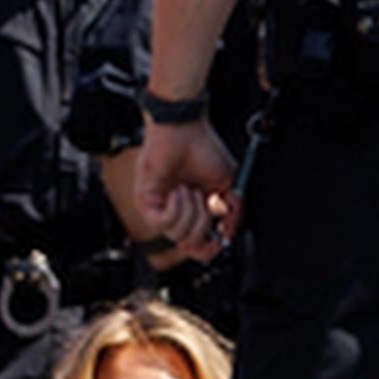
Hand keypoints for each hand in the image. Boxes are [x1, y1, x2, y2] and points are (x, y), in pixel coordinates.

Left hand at [136, 118, 238, 258]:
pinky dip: (175, 209)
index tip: (219, 240)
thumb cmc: (203, 149)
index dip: (209, 249)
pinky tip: (177, 191)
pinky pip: (161, 223)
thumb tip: (228, 234)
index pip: (198, 246)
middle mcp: (178, 212)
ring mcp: (161, 207)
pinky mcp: (146, 201)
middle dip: (204, 224)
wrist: (184, 129)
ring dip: (191, 212)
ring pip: (177, 235)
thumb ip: (233, 212)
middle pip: (190, 245)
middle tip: (206, 200)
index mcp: (197, 210)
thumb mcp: (229, 184)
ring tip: (189, 189)